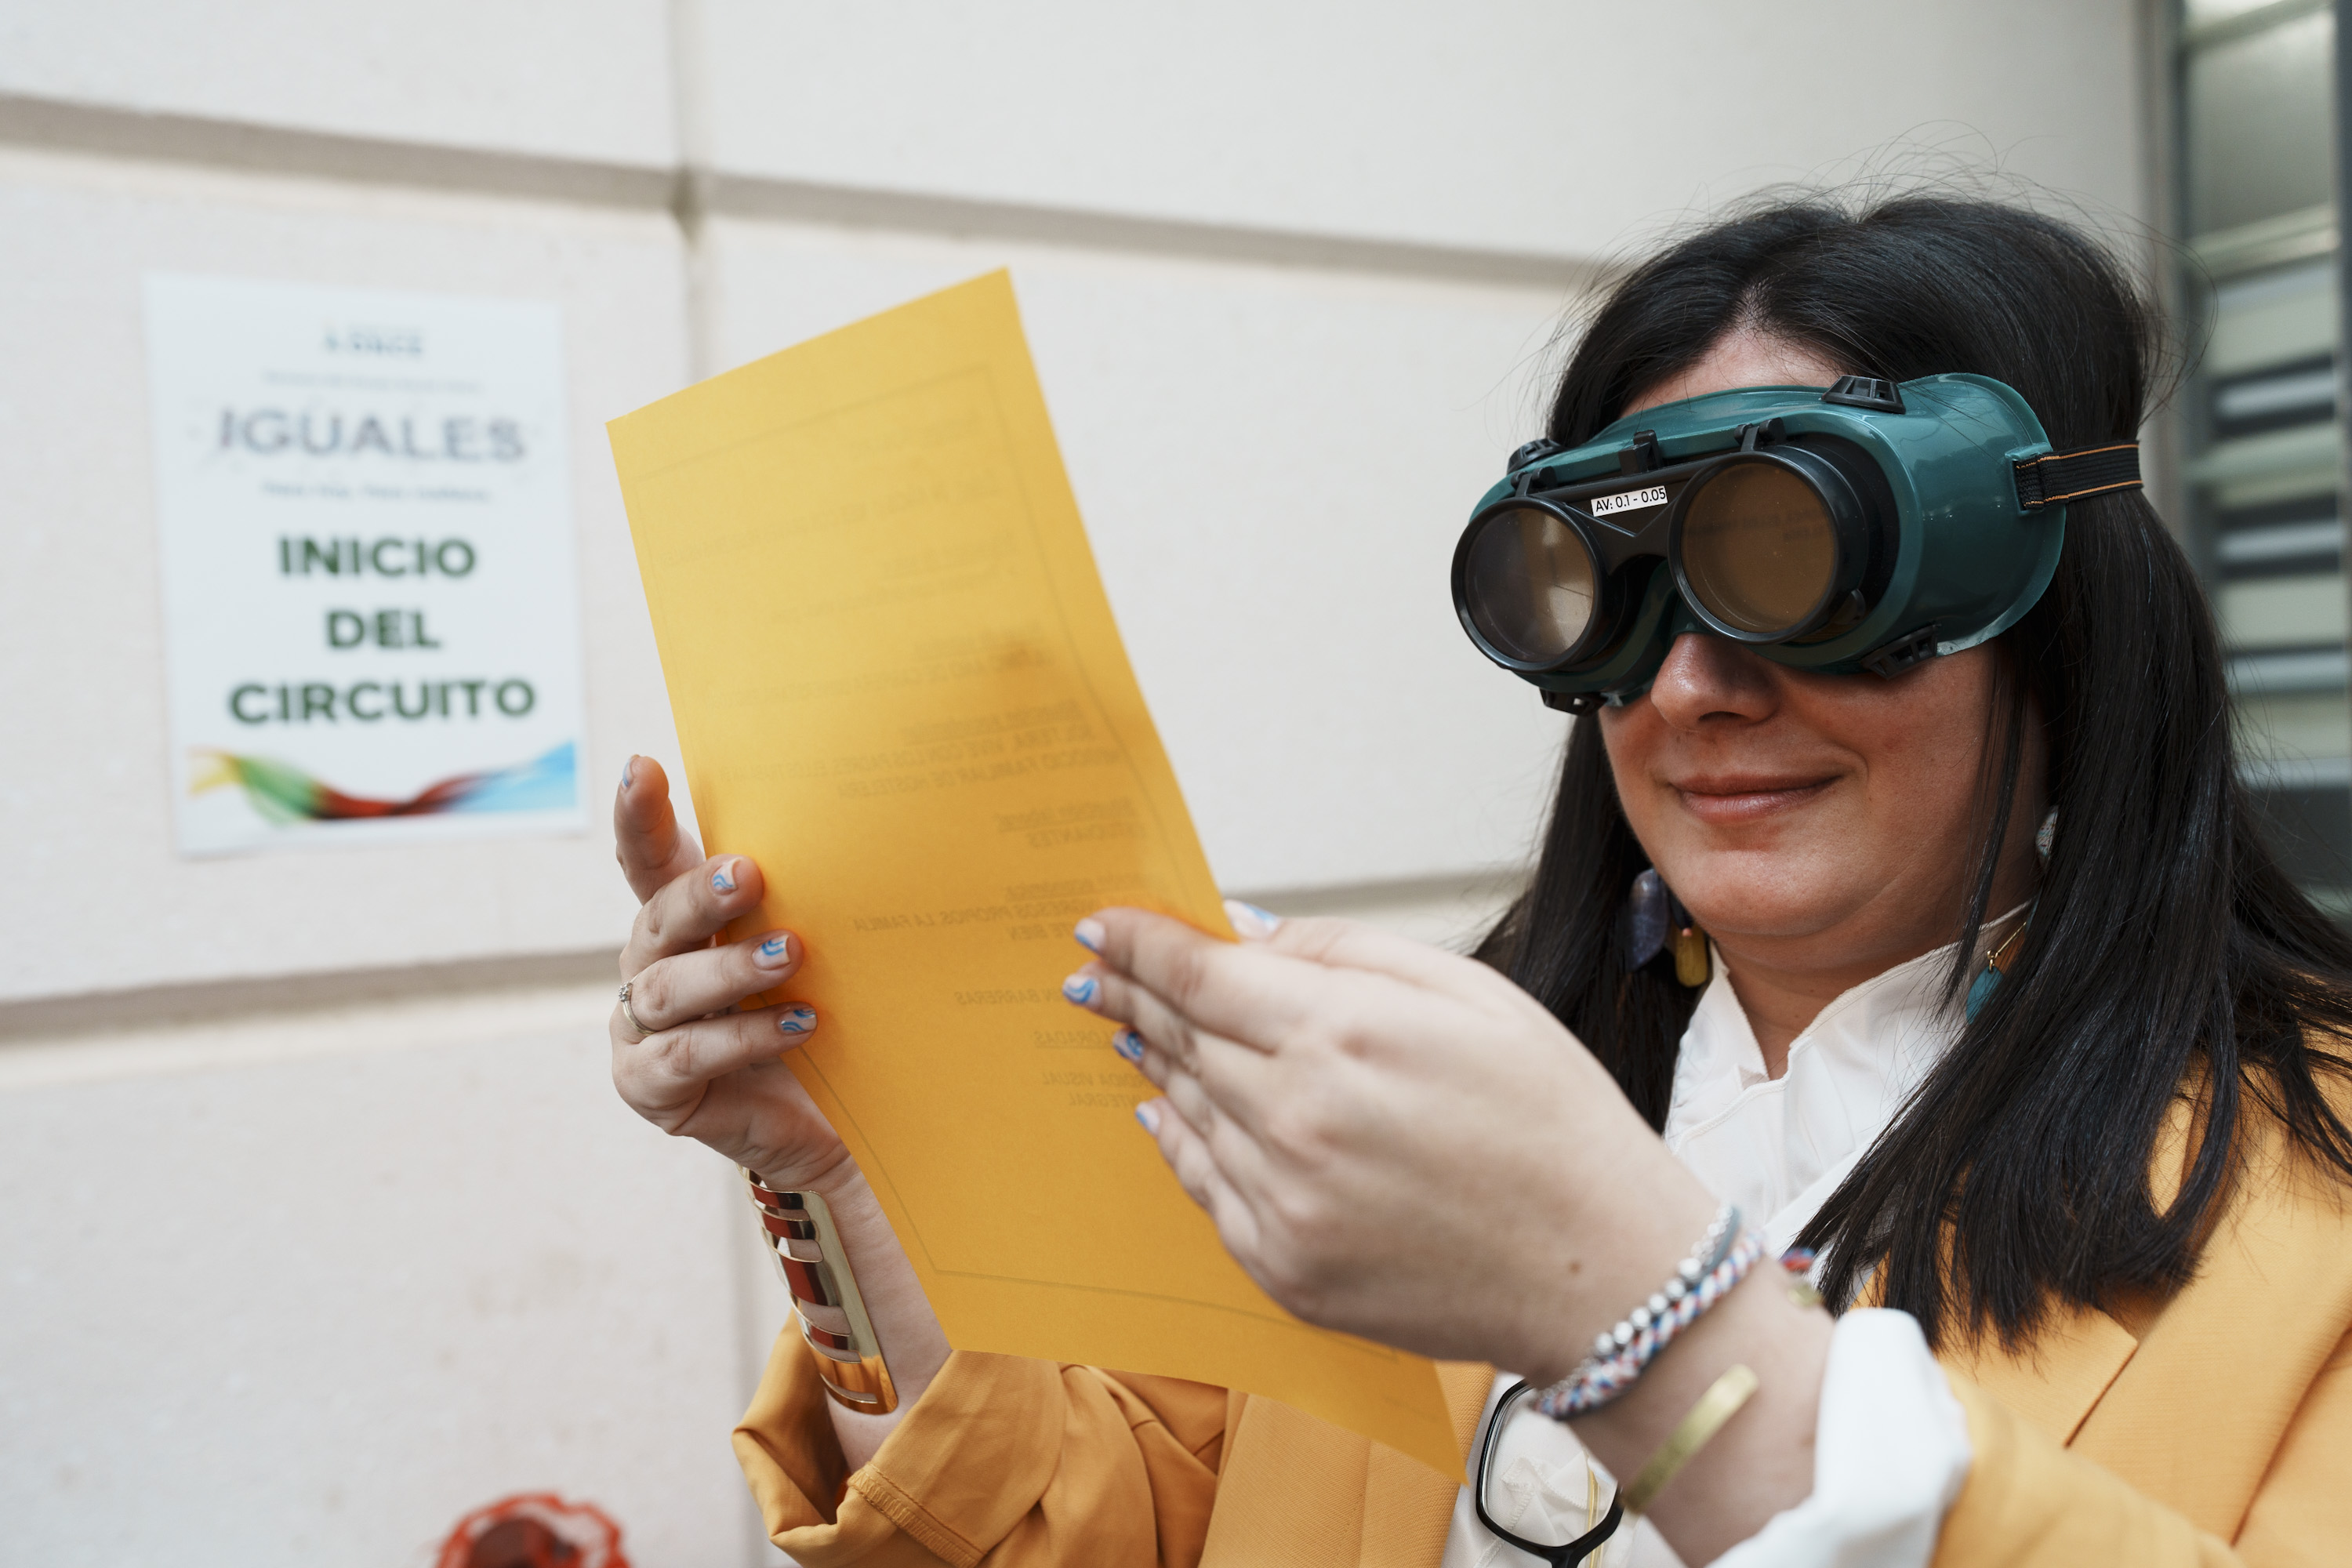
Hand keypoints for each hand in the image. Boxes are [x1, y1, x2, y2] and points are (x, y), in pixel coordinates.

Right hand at [610, 756, 849, 1189]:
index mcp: (681, 920)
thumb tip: (857, 832)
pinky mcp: (650, 1085)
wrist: (829, 1121)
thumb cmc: (817, 1018)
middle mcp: (650, 965)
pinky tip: (797, 1026)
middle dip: (701, 894)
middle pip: (658, 917)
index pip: (650, 859)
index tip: (643, 767)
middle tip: (750, 874)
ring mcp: (640, 1028)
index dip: (642, 815)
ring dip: (731, 968)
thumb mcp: (811, 952)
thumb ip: (803, 902)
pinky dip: (742, 1037)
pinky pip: (687, 1054)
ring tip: (791, 954)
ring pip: (671, 987)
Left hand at [1065, 907, 1715, 1382]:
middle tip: (1098, 972)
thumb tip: (1246, 932)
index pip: (1199, 975)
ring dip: (1155, 1062)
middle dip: (1135, 996)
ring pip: (1184, 1109)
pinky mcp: (1285, 1269)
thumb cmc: (1550, 1122)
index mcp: (1343, 1035)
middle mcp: (1297, 1119)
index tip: (1101, 927)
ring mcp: (1284, 1203)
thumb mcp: (1469, 992)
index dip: (1140, 945)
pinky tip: (1168, 1109)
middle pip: (1180, 1037)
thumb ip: (1343, 951)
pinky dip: (1178, 1140)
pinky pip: (1203, 1187)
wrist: (1601, 1270)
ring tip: (1135, 1029)